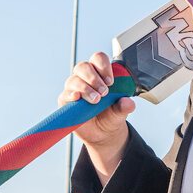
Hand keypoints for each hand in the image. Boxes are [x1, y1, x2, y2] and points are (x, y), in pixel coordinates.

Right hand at [58, 52, 135, 184]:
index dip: (103, 66)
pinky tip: (77, 97)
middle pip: (83, 66)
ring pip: (74, 79)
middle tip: (104, 92)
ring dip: (85, 88)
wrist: (102, 134)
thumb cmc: (111, 116)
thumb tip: (128, 102)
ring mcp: (74, 88)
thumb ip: (125, 106)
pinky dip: (71, 94)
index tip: (111, 82)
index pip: (98, 58)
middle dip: (93, 77)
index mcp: (100, 74)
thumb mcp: (121, 111)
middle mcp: (85, 78)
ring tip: (96, 100)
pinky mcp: (65, 101)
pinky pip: (65, 94)